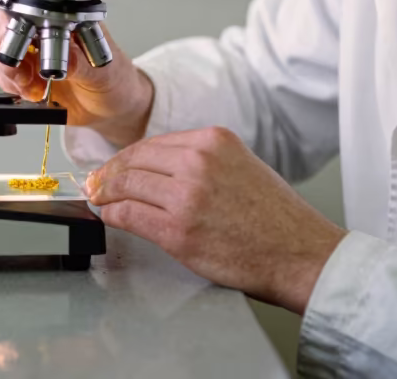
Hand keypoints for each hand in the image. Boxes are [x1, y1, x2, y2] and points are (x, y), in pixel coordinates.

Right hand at [0, 9, 153, 146]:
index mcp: (65, 18)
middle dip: (5, 54)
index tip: (24, 49)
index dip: (16, 24)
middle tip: (23, 76)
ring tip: (31, 87)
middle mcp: (43, 29)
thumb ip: (83, 65)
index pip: (28, 7)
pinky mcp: (25, 72)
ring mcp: (32, 50)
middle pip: (2, 27)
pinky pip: (1, 73)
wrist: (113, 108)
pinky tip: (31, 92)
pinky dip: (9, 85)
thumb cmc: (116, 81)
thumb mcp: (105, 73)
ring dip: (7, 73)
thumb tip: (65, 58)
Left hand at [86, 126, 345, 313]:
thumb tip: (156, 169)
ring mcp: (186, 196)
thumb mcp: (240, 167)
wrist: (301, 254)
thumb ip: (201, 161)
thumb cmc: (276, 219)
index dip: (125, 157)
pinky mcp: (178, 231)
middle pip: (133, 161)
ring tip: (98, 200)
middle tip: (95, 184)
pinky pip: (129, 215)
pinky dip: (112, 215)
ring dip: (104, 193)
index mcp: (213, 140)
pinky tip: (109, 216)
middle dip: (108, 173)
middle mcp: (198, 162)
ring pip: (125, 185)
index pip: (152, 143)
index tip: (113, 167)